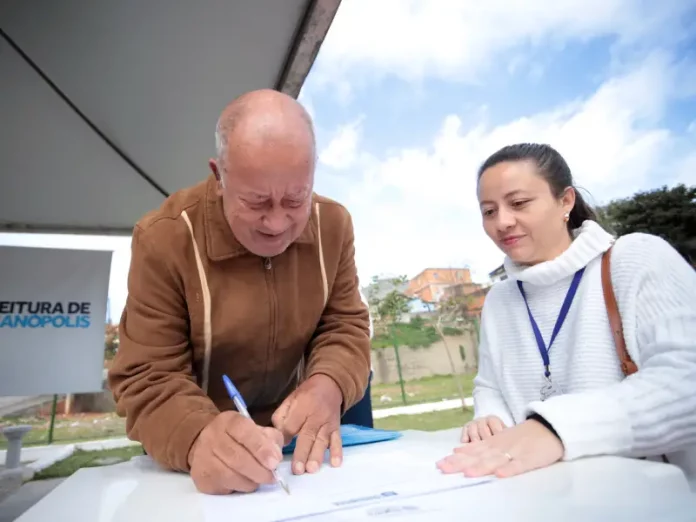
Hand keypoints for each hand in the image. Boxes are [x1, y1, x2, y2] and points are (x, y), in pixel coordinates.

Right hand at [188, 411, 283, 494]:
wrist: (205, 445)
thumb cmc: (237, 438)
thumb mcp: (255, 429)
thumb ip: (270, 438)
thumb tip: (275, 456)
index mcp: (229, 421)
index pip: (245, 432)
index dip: (261, 448)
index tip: (275, 462)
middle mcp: (212, 436)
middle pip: (238, 458)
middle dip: (259, 470)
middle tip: (272, 476)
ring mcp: (203, 458)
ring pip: (231, 476)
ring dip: (251, 481)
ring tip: (260, 480)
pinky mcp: (201, 477)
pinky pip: (225, 487)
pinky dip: (240, 488)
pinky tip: (245, 482)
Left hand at [272, 374, 342, 475]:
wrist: (330, 385)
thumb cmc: (306, 395)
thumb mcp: (290, 399)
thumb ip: (281, 416)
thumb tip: (279, 438)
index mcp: (302, 407)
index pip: (291, 424)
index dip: (285, 436)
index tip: (277, 449)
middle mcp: (316, 416)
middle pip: (307, 436)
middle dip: (302, 453)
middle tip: (297, 470)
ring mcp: (328, 424)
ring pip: (322, 441)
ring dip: (317, 455)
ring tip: (312, 469)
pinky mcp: (336, 429)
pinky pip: (337, 440)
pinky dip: (337, 452)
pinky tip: (335, 463)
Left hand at [437, 418, 563, 478]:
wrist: (547, 428)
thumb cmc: (521, 437)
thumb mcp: (497, 439)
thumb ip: (478, 447)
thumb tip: (457, 451)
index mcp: (491, 444)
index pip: (470, 452)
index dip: (455, 459)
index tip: (439, 464)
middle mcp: (499, 447)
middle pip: (478, 457)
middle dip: (461, 464)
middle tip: (444, 468)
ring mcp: (514, 452)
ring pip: (495, 460)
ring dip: (481, 467)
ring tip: (467, 474)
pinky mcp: (529, 459)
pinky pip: (518, 465)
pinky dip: (509, 470)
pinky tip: (500, 475)